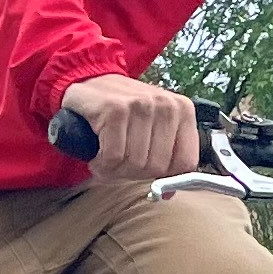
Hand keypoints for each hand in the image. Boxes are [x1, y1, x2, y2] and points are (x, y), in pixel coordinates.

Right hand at [61, 76, 200, 184]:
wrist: (87, 81)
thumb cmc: (121, 109)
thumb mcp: (153, 127)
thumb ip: (167, 157)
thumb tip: (169, 193)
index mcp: (182, 110)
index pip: (185, 163)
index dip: (163, 175)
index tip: (145, 167)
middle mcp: (165, 105)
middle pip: (157, 167)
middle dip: (133, 172)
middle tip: (120, 159)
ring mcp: (141, 105)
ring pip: (134, 164)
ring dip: (114, 169)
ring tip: (107, 154)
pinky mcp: (115, 110)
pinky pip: (112, 157)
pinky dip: (101, 164)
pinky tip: (97, 153)